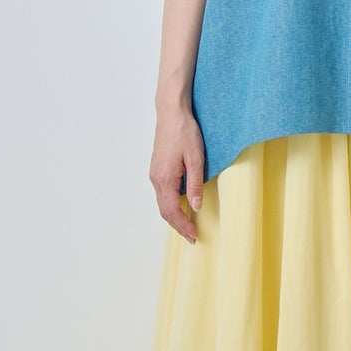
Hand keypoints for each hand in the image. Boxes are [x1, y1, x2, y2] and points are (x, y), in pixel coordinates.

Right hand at [151, 105, 206, 240]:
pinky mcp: (156, 169)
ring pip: (162, 203)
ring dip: (173, 216)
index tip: (195, 235)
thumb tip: (196, 206)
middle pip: (164, 211)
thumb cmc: (185, 132)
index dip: (184, 226)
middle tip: (192, 237)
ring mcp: (154, 174)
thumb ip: (195, 184)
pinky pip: (161, 194)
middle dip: (178, 226)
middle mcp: (156, 179)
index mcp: (165, 179)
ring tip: (187, 225)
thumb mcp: (196, 159)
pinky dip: (170, 205)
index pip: (173, 210)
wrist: (171, 113)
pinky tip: (181, 206)